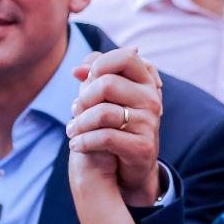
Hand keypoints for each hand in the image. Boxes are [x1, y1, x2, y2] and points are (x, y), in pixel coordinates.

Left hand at [67, 47, 163, 205]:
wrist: (130, 167)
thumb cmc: (115, 123)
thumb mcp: (106, 95)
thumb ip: (95, 75)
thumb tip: (77, 70)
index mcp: (145, 82)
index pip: (127, 57)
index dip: (101, 64)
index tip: (89, 78)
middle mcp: (151, 99)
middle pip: (107, 83)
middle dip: (84, 98)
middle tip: (76, 111)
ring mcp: (149, 123)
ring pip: (102, 112)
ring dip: (79, 123)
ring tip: (72, 130)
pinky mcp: (142, 146)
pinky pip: (105, 137)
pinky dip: (83, 142)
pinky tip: (76, 145)